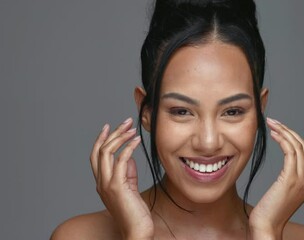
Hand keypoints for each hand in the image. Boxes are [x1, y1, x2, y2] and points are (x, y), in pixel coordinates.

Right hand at [90, 117, 153, 239]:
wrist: (136, 231)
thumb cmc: (135, 212)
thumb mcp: (130, 189)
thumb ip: (128, 173)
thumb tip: (129, 157)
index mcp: (101, 182)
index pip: (96, 156)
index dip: (101, 140)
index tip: (109, 126)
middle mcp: (100, 182)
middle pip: (100, 150)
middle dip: (113, 133)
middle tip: (126, 122)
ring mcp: (107, 184)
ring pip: (107, 152)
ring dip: (120, 137)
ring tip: (132, 128)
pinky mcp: (117, 186)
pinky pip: (121, 160)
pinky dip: (128, 147)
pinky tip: (137, 141)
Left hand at [249, 116, 303, 238]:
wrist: (267, 226)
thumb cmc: (269, 211)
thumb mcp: (283, 191)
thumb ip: (288, 178)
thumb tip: (285, 164)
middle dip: (291, 129)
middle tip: (276, 121)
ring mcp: (302, 179)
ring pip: (297, 146)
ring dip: (284, 131)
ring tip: (271, 124)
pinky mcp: (291, 179)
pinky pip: (290, 152)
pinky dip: (282, 139)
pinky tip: (273, 135)